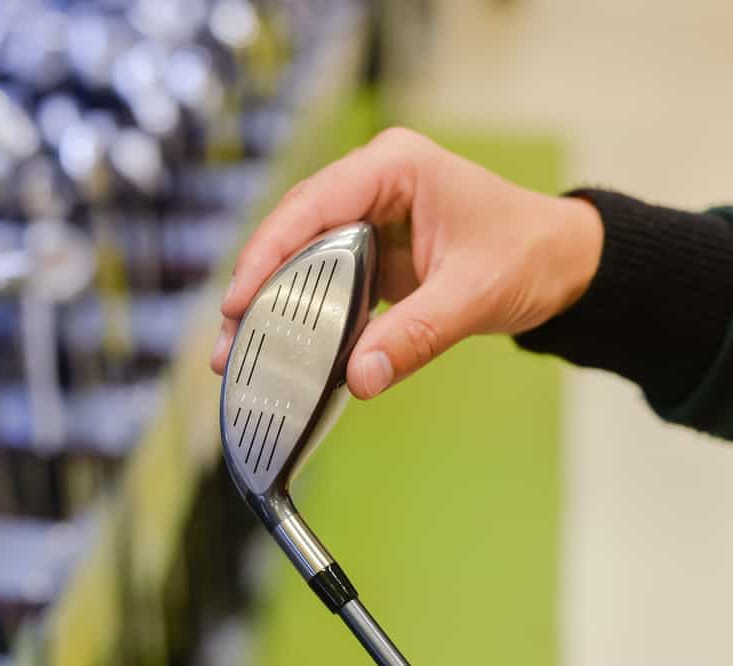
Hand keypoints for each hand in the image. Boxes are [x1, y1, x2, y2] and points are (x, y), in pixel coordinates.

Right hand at [210, 128, 603, 397]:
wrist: (562, 263)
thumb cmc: (528, 255)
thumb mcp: (473, 294)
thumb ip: (414, 336)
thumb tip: (356, 380)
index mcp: (393, 167)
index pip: (312, 204)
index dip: (268, 252)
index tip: (238, 301)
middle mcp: (371, 183)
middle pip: (294, 231)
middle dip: (258, 285)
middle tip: (229, 340)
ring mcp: (367, 216)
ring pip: (301, 255)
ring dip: (272, 303)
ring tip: (238, 351)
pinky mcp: (370, 250)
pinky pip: (323, 279)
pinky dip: (302, 313)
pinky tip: (280, 346)